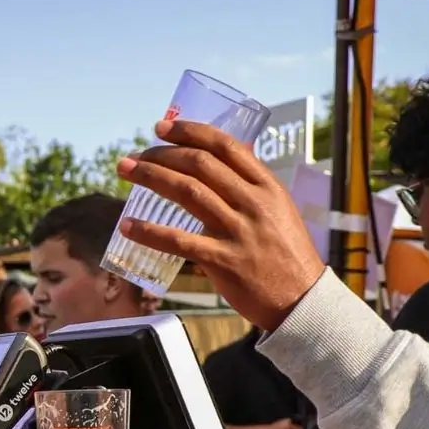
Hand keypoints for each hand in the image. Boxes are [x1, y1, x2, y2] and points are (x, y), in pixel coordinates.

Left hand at [117, 119, 324, 330]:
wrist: (302, 301)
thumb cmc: (287, 255)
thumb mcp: (279, 211)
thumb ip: (251, 188)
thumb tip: (219, 161)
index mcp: (267, 186)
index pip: (225, 146)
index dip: (190, 132)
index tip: (162, 128)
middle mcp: (253, 203)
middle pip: (200, 164)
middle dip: (161, 154)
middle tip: (136, 155)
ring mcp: (238, 231)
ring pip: (188, 192)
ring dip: (151, 177)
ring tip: (126, 172)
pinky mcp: (224, 261)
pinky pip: (180, 241)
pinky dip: (150, 232)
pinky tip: (128, 226)